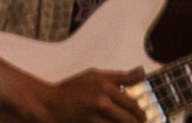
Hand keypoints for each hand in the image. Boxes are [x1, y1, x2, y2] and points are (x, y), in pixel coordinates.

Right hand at [0, 66, 147, 122]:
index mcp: (104, 86)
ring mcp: (96, 116)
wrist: (48, 106)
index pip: (132, 104)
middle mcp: (102, 100)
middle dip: (137, 122)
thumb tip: (143, 73)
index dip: (140, 114)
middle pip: (131, 118)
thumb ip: (120, 77)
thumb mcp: (94, 77)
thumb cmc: (70, 91)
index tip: (142, 117)